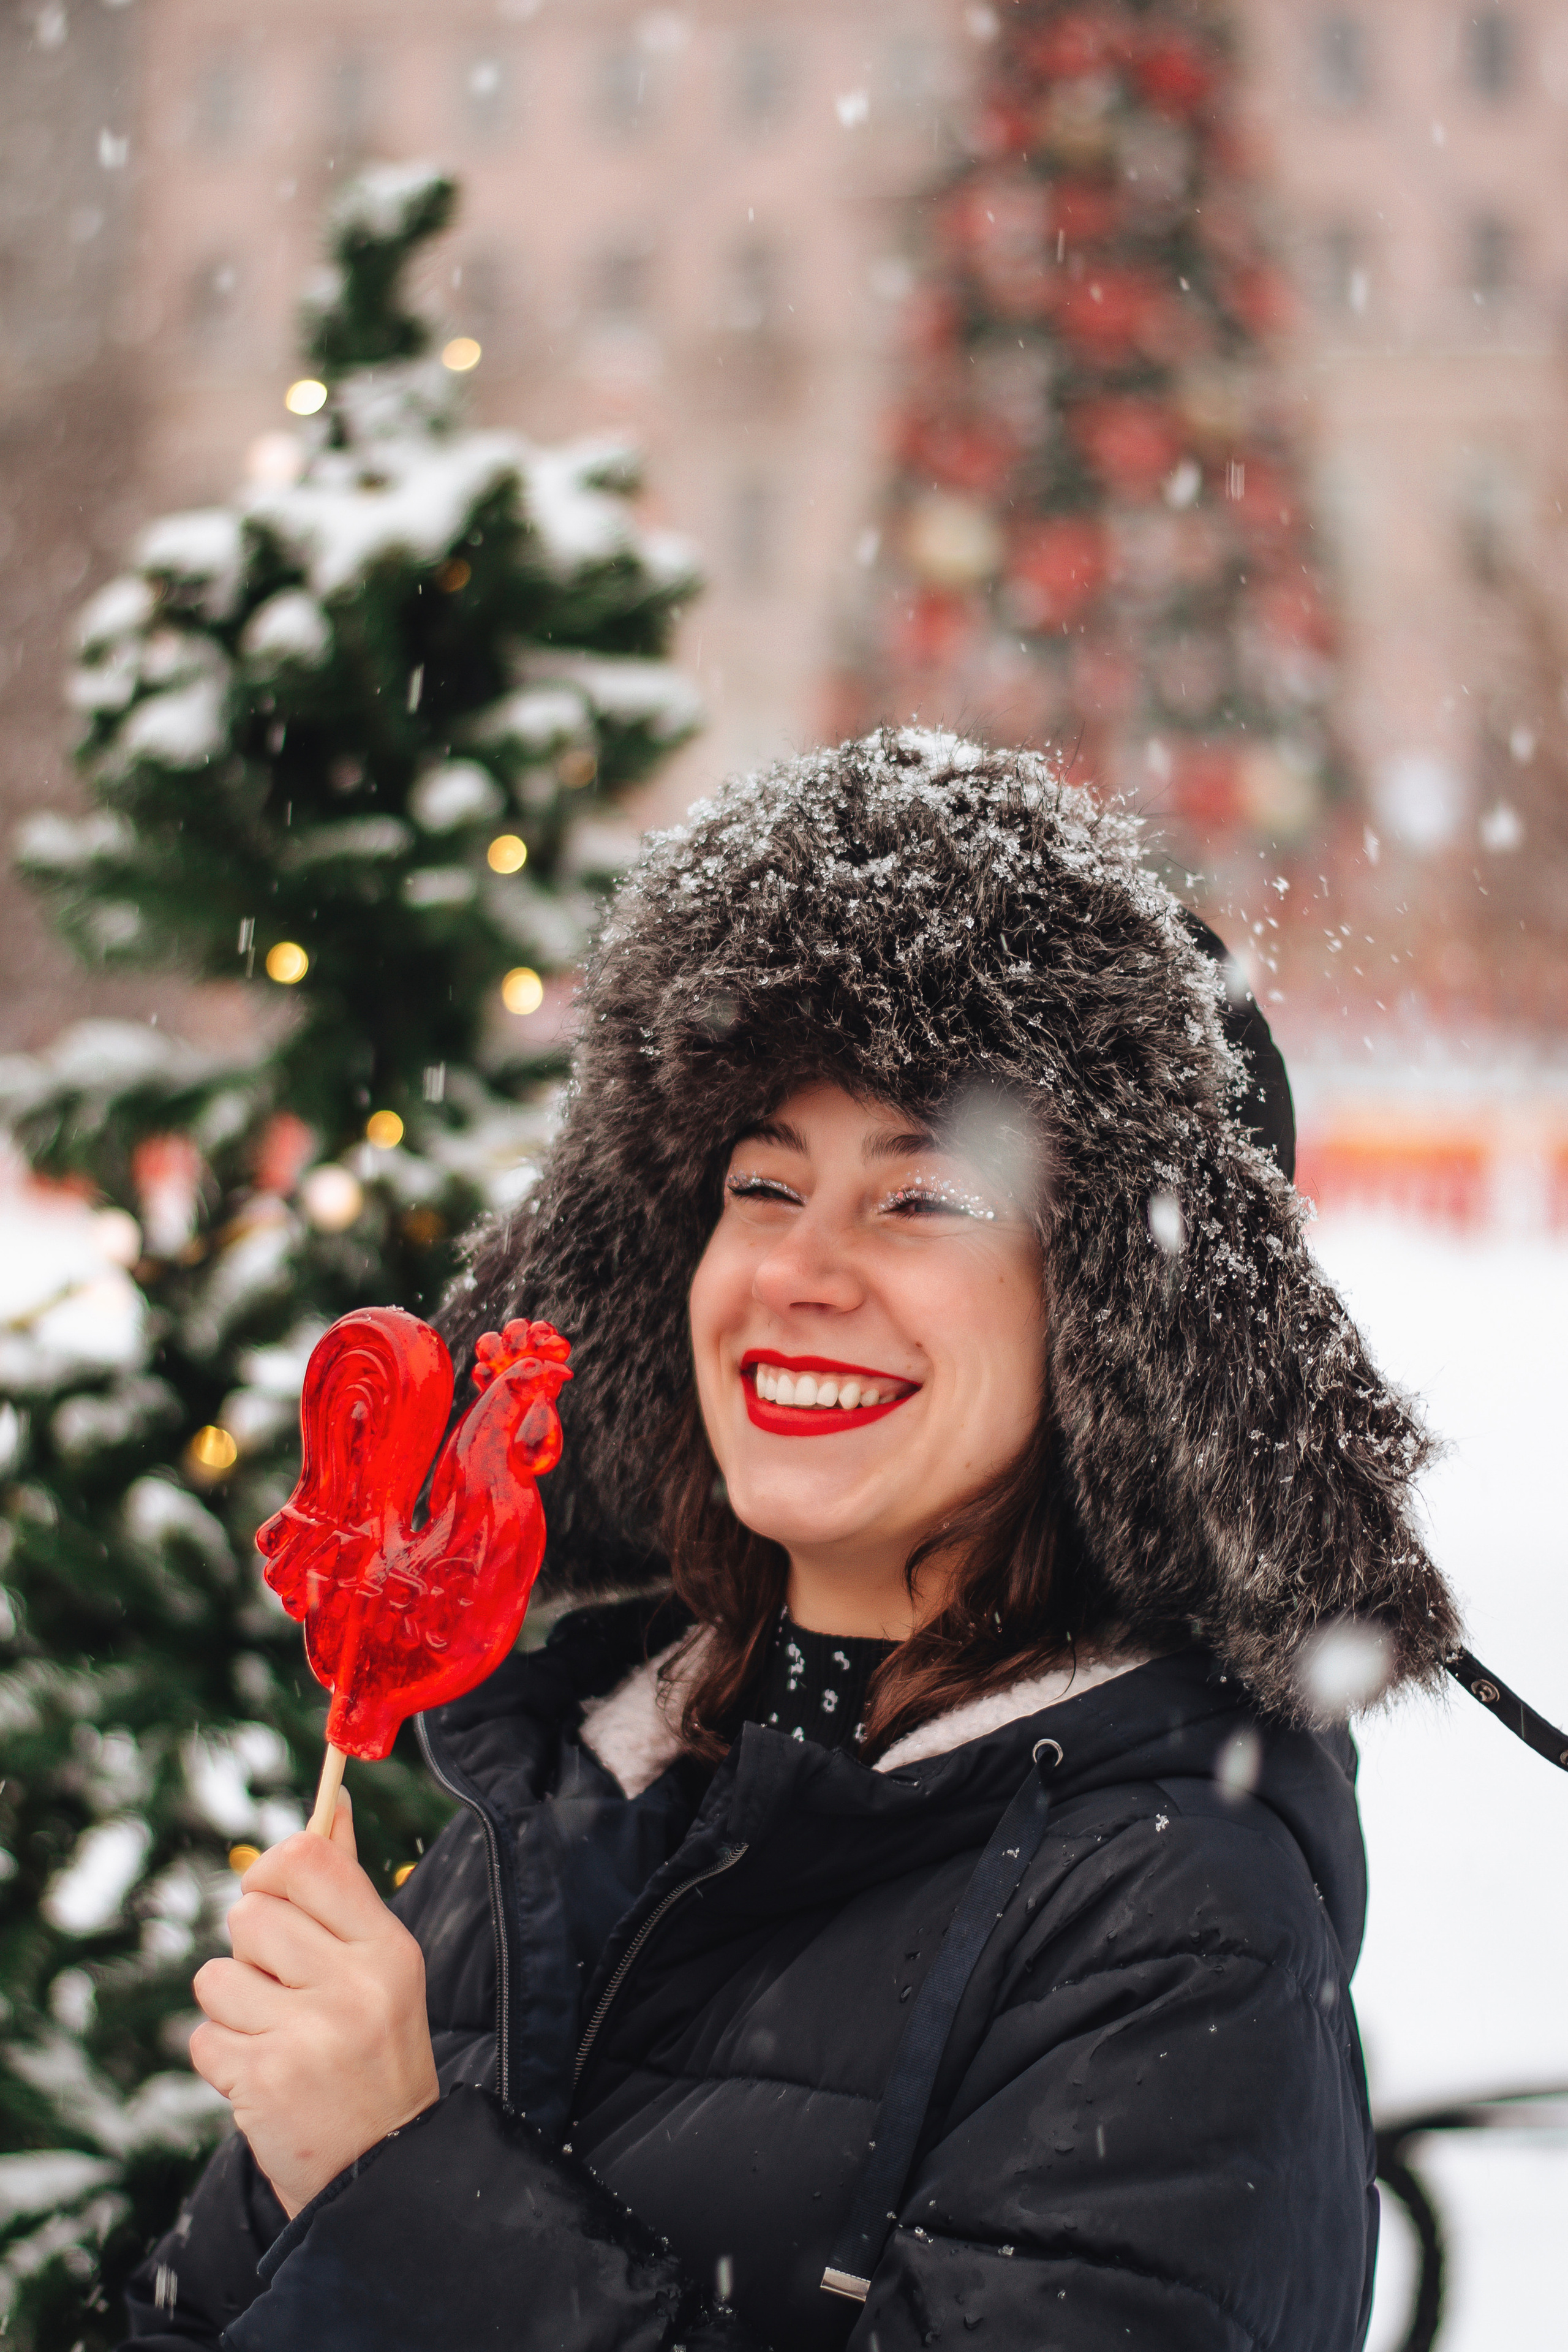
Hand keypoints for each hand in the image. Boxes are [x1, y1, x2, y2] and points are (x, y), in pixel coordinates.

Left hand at [190, 1795, 439, 2216]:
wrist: (381, 2170)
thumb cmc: (375, 2052)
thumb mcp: (380, 1966)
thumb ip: (344, 1888)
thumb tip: (329, 1801)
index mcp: (386, 1947)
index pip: (308, 1859)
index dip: (272, 1869)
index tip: (273, 1896)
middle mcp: (351, 1984)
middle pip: (250, 1914)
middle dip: (252, 1951)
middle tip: (285, 1991)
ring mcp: (308, 2033)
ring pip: (216, 1975)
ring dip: (233, 2007)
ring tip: (276, 2036)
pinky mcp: (263, 2080)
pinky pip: (202, 2035)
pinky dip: (222, 2057)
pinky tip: (263, 2076)